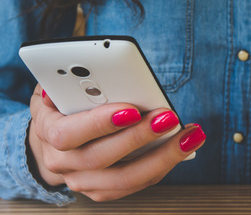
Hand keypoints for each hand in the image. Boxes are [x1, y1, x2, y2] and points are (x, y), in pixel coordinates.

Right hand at [28, 84, 205, 201]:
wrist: (54, 145)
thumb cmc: (61, 109)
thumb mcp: (57, 89)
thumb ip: (64, 81)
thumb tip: (78, 71)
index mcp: (48, 134)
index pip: (69, 134)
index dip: (100, 123)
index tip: (132, 109)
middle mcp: (64, 164)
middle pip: (102, 158)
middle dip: (140, 137)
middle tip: (169, 118)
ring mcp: (85, 182)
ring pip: (125, 178)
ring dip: (162, 157)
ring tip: (191, 136)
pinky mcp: (105, 190)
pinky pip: (138, 183)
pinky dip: (164, 165)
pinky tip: (185, 146)